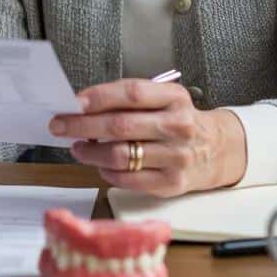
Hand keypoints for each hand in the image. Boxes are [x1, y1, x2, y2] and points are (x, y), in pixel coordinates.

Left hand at [49, 79, 246, 196]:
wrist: (216, 150)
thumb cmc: (177, 120)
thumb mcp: (163, 99)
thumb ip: (128, 99)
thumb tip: (82, 105)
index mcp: (174, 98)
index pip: (131, 93)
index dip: (98, 97)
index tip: (73, 102)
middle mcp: (178, 126)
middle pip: (121, 125)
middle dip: (82, 125)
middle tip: (60, 125)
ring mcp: (177, 157)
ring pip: (121, 155)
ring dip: (91, 152)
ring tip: (77, 147)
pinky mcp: (172, 183)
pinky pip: (129, 180)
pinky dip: (107, 172)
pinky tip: (101, 165)